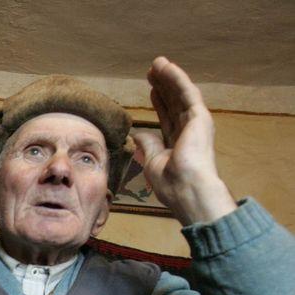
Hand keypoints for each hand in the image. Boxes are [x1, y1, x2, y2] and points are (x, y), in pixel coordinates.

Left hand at [132, 56, 235, 225]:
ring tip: (157, 63)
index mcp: (178, 143)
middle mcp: (189, 131)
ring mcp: (196, 123)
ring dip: (169, 77)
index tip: (150, 90)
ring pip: (180, 94)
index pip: (168, 117)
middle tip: (152, 71)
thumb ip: (147, 145)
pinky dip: (176, 78)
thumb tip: (138, 134)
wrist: (187, 189)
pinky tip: (166, 66)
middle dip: (163, 86)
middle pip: (174, 102)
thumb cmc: (170, 183)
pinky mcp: (199, 117)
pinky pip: (187, 92)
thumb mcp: (153, 162)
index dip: (160, 102)